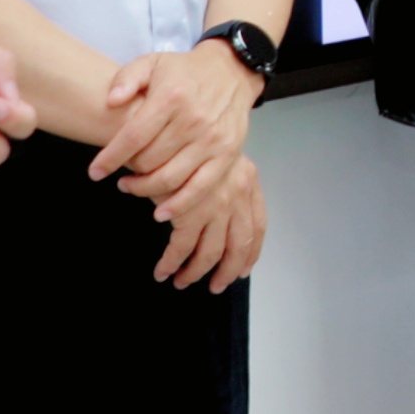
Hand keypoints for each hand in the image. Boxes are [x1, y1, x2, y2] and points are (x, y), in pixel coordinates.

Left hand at [89, 43, 263, 205]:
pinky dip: (179, 204)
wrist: (231, 72)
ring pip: (171, 178)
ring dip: (145, 190)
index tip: (95, 172)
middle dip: (128, 172)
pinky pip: (200, 187)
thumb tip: (111, 101)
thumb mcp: (151, 62)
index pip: (133, 136)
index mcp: (171, 97)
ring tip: (131, 187)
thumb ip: (126, 78)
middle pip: (150, 161)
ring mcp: (212, 140)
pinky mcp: (227, 154)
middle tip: (118, 176)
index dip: (110, 158)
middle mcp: (193, 120)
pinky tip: (161, 212)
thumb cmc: (184, 71)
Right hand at [155, 150, 268, 291]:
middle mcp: (236, 193)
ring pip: (210, 252)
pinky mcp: (187, 212)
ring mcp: (214, 205)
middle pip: (239, 244)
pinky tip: (163, 272)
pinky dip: (171, 264)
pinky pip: (181, 249)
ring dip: (195, 272)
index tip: (244, 268)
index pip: (258, 224)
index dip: (251, 251)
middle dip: (228, 270)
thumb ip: (224, 184)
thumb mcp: (214, 158)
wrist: (157, 128)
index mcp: (248, 179)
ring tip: (181, 282)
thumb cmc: (180, 142)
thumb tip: (220, 216)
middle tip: (217, 285)